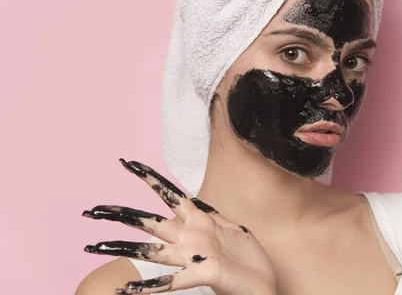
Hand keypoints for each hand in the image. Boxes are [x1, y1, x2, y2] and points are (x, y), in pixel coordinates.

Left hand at [83, 158, 276, 294]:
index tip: (129, 164)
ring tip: (92, 248)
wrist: (264, 286)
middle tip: (92, 210)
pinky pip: (170, 282)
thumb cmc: (247, 259)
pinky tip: (126, 291)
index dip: (149, 178)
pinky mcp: (204, 273)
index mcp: (200, 221)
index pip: (169, 194)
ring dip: (121, 249)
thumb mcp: (229, 229)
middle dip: (120, 214)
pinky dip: (148, 287)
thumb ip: (210, 217)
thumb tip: (195, 202)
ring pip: (151, 249)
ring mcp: (196, 254)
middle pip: (149, 220)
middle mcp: (193, 235)